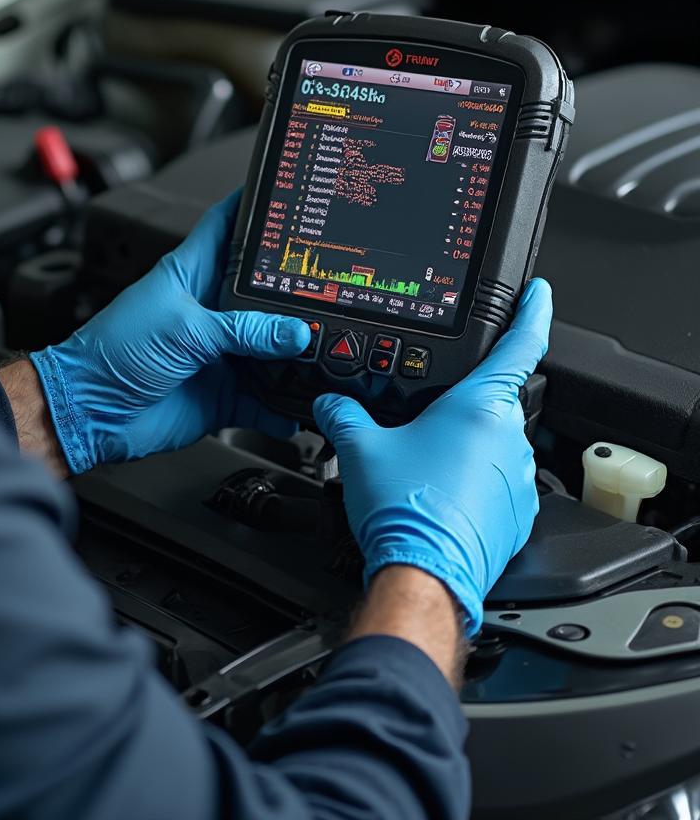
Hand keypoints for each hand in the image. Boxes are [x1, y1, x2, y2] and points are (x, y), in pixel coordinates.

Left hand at [30, 192, 310, 474]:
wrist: (91, 410)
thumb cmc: (114, 352)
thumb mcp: (185, 328)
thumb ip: (244, 328)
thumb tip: (295, 332)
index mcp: (192, 274)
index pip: (229, 226)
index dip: (257, 207)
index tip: (292, 195)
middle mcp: (211, 310)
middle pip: (265, 292)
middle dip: (298, 292)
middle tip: (337, 291)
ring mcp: (220, 352)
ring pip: (273, 348)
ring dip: (298, 355)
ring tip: (333, 353)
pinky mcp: (223, 393)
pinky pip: (265, 399)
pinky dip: (285, 405)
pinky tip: (304, 405)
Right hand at [314, 279, 552, 635]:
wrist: (423, 575)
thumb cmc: (403, 509)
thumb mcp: (359, 449)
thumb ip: (343, 414)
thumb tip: (331, 403)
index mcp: (478, 407)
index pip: (520, 344)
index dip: (533, 312)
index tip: (539, 294)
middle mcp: (507, 437)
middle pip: (493, 402)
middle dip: (460, 408)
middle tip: (423, 425)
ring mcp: (518, 477)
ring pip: (493, 444)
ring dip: (465, 449)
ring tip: (423, 470)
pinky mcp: (518, 513)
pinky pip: (498, 483)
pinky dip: (473, 484)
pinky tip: (438, 497)